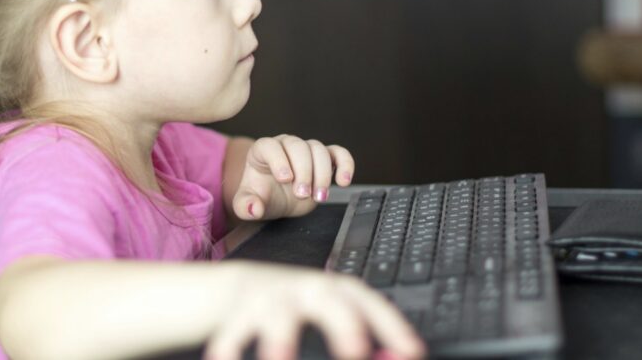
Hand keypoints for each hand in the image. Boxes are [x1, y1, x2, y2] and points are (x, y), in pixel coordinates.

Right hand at [206, 262, 425, 359]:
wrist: (243, 289)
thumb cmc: (303, 310)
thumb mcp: (334, 319)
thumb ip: (368, 339)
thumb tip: (403, 358)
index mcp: (337, 291)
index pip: (369, 302)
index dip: (391, 325)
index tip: (411, 351)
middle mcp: (307, 289)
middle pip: (328, 299)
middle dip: (342, 325)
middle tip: (355, 351)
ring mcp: (272, 297)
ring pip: (277, 314)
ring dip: (281, 340)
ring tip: (279, 359)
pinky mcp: (240, 310)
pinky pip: (233, 331)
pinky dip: (231, 347)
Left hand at [233, 134, 354, 219]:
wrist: (278, 199)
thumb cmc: (262, 196)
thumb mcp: (247, 203)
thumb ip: (245, 205)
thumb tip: (254, 208)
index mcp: (263, 151)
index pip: (270, 146)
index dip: (279, 160)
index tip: (285, 179)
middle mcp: (285, 145)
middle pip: (298, 147)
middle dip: (303, 171)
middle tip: (302, 195)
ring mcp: (306, 150)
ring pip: (319, 150)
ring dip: (322, 174)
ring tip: (319, 197)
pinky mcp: (325, 159)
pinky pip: (339, 153)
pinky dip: (345, 164)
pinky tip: (343, 181)